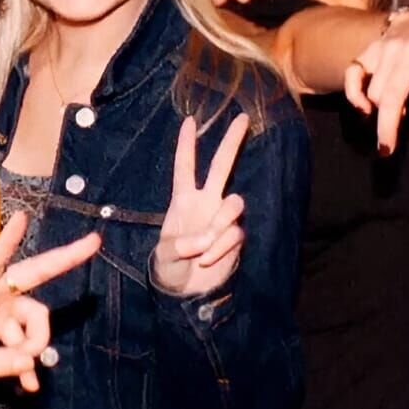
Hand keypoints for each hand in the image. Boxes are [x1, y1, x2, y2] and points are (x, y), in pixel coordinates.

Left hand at [0, 213, 99, 390]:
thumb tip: (29, 363)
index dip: (8, 242)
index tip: (23, 217)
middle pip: (33, 274)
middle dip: (65, 258)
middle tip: (95, 241)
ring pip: (31, 321)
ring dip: (31, 346)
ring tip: (20, 373)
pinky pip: (21, 342)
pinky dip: (25, 361)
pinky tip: (28, 383)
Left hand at [153, 114, 248, 296]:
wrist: (185, 290)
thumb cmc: (170, 266)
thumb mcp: (165, 255)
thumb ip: (181, 244)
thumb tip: (204, 239)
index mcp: (183, 199)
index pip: (185, 166)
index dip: (186, 145)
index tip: (189, 120)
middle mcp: (206, 202)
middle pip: (221, 166)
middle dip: (231, 141)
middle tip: (243, 117)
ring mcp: (222, 218)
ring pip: (234, 203)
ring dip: (220, 224)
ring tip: (204, 246)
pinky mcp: (235, 237)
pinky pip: (235, 234)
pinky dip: (221, 247)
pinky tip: (208, 259)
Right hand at [344, 12, 408, 153]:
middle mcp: (403, 51)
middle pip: (390, 93)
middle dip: (387, 123)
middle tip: (387, 150)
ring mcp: (381, 52)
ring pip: (373, 92)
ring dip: (380, 111)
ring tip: (394, 122)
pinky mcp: (364, 55)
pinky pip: (352, 77)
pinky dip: (355, 95)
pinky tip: (364, 108)